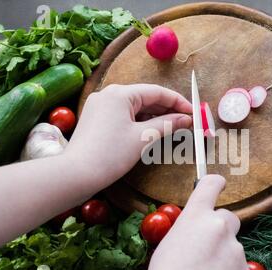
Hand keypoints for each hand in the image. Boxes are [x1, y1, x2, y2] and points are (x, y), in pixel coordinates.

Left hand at [65, 84, 192, 188]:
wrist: (77, 174)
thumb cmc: (110, 154)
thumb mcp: (143, 138)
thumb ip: (167, 124)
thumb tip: (186, 118)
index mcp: (120, 93)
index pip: (157, 92)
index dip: (179, 102)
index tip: (195, 112)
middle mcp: (108, 94)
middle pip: (145, 98)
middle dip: (167, 110)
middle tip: (187, 121)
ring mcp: (100, 106)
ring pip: (135, 107)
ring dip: (155, 116)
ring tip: (174, 127)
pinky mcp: (96, 118)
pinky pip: (124, 115)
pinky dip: (140, 122)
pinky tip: (153, 130)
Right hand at [140, 175, 251, 269]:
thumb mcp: (167, 246)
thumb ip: (186, 231)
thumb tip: (194, 231)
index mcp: (196, 217)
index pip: (210, 185)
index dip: (214, 183)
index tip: (218, 183)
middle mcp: (219, 227)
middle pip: (227, 217)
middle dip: (218, 228)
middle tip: (205, 246)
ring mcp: (235, 250)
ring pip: (232, 245)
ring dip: (223, 254)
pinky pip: (239, 267)